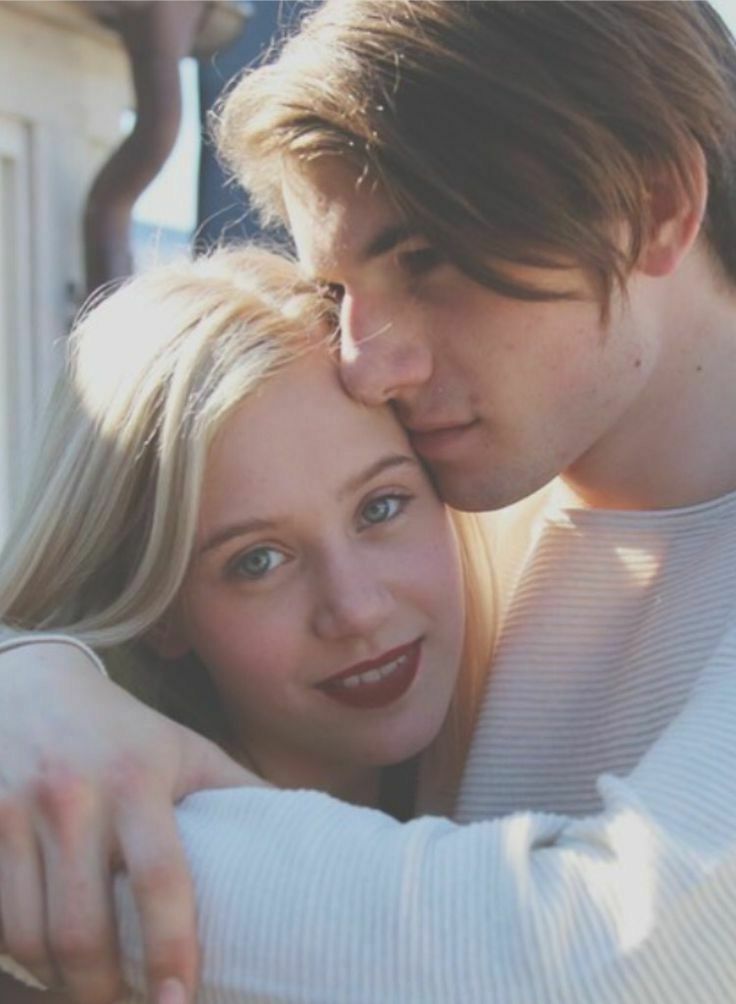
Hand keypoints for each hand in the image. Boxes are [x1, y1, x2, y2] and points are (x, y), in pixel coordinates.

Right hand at [0, 642, 255, 1003]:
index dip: (170, 950)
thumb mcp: (186, 749)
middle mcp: (73, 795)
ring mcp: (15, 810)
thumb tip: (313, 838)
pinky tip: (42, 964)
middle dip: (101, 994)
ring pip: (26, 935)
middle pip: (80, 929)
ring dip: (55, 982)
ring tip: (87, 993)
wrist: (32, 682)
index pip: (159, 878)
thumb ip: (239, 793)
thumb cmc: (123, 731)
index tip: (178, 1003)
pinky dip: (14, 953)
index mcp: (138, 779)